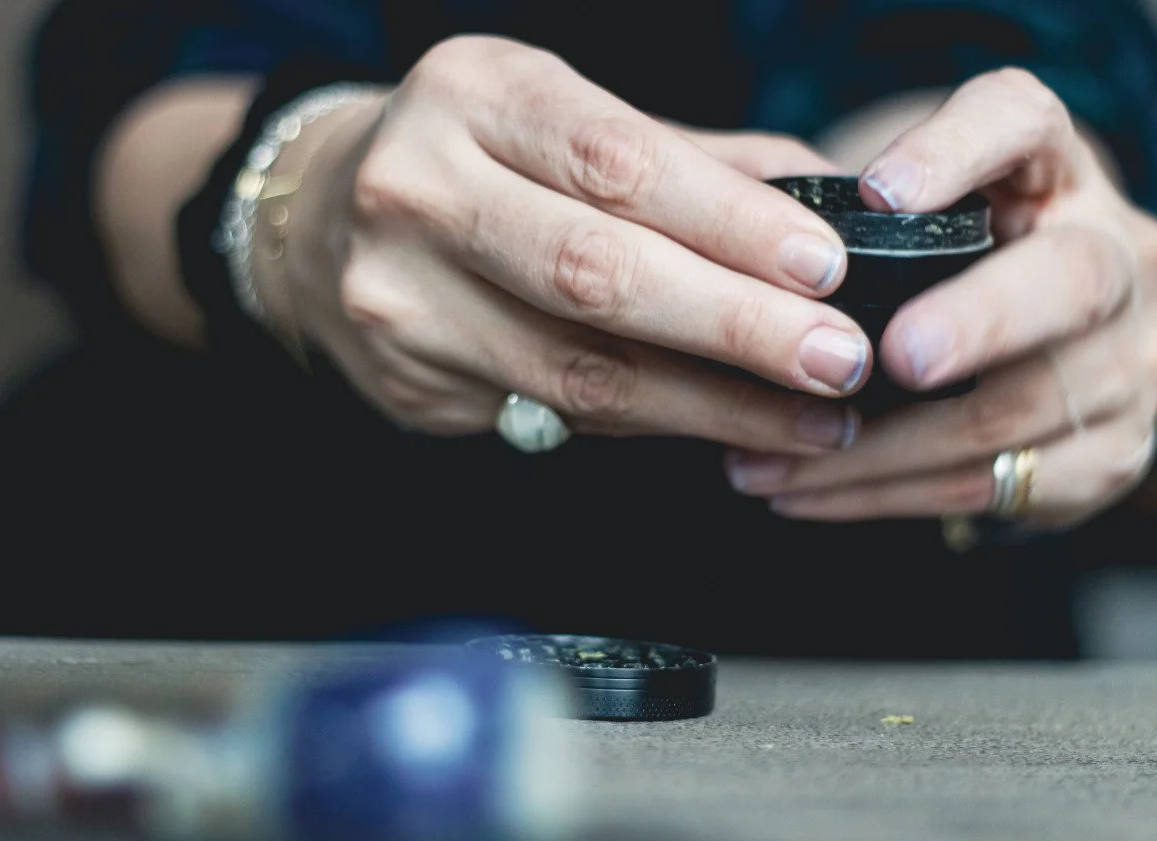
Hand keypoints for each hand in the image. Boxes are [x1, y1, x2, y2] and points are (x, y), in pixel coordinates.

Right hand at [283, 36, 870, 452]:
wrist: (319, 221)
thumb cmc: (471, 156)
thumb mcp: (560, 116)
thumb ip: (689, 158)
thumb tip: (826, 204)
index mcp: (473, 97)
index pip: (618, 163)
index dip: (730, 222)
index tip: (826, 267)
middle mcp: (419, 192)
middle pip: (594, 275)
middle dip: (734, 327)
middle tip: (838, 361)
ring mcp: (399, 299)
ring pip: (577, 372)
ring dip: (712, 405)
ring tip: (811, 418)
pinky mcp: (408, 384)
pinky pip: (555, 414)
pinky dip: (651, 424)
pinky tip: (721, 426)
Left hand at [724, 68, 1156, 527]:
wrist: (1029, 357)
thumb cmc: (934, 274)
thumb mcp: (907, 227)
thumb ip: (852, 227)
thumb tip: (742, 260)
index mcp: (1056, 173)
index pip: (1025, 123)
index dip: (959, 151)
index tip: (878, 194)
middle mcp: (1116, 258)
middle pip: (1067, 282)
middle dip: (971, 323)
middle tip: (881, 357)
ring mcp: (1126, 362)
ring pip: (1010, 410)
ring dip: (875, 445)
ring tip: (765, 457)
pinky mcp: (1104, 454)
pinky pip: (986, 486)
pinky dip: (880, 494)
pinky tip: (803, 494)